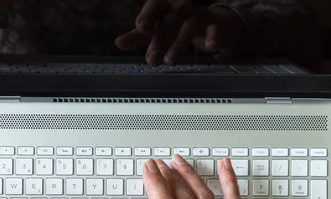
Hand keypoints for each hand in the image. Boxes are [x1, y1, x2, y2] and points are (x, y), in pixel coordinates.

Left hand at [115, 0, 243, 65]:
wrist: (210, 23)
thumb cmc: (176, 25)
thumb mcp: (155, 30)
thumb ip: (137, 37)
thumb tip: (118, 43)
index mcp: (164, 4)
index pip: (155, 5)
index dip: (148, 15)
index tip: (141, 27)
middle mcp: (180, 6)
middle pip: (169, 21)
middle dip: (159, 39)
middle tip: (151, 60)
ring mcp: (197, 14)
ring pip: (188, 27)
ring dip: (178, 44)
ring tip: (169, 61)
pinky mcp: (212, 25)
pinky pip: (212, 29)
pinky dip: (212, 36)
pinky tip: (210, 46)